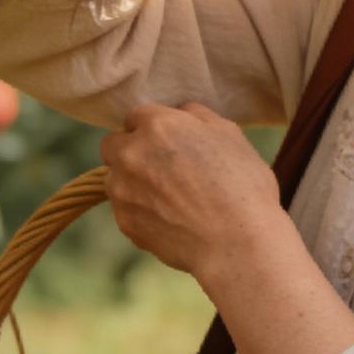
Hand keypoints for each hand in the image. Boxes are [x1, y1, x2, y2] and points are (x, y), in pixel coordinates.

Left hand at [99, 101, 285, 281]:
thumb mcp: (229, 133)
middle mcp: (131, 154)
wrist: (236, 242)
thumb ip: (197, 115)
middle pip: (113, 144)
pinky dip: (141, 210)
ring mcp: (123, 191)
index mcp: (158, 126)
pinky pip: (125, 209)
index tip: (170, 140)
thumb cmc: (241, 183)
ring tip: (168, 195)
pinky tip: (170, 218)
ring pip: (114, 178)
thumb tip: (180, 112)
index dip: (154, 126)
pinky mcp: (125, 223)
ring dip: (132, 181)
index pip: (136, 115)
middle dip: (130, 149)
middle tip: (160, 164)